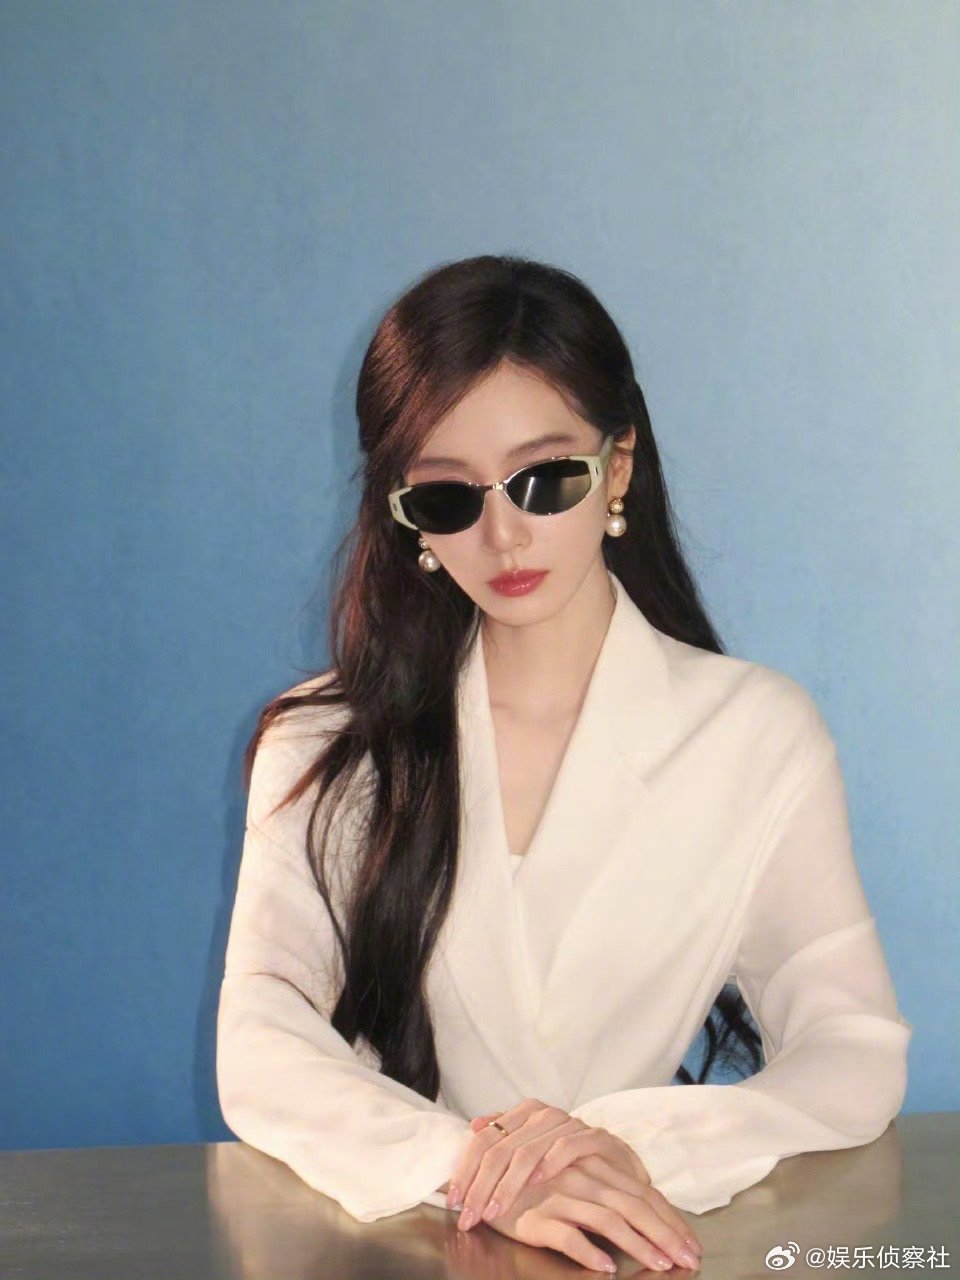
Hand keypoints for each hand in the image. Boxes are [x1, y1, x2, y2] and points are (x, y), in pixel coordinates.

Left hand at [449, 1099, 654, 1228]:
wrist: (617, 1163)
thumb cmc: (569, 1160)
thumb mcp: (532, 1146)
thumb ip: (504, 1135)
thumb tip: (473, 1126)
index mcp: (523, 1114)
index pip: (484, 1139)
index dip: (466, 1170)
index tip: (454, 1201)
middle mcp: (542, 1114)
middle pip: (500, 1150)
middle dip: (480, 1186)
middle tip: (469, 1216)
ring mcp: (568, 1123)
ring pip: (527, 1152)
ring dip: (507, 1186)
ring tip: (494, 1211)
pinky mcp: (593, 1136)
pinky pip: (566, 1147)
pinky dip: (549, 1164)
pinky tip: (536, 1184)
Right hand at [481, 1158, 702, 1272]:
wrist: (482, 1173)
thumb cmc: (531, 1181)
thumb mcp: (572, 1182)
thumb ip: (603, 1193)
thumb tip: (643, 1218)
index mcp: (594, 1169)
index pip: (641, 1194)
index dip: (669, 1219)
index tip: (692, 1245)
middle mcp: (582, 1179)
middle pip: (633, 1206)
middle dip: (665, 1235)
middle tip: (689, 1260)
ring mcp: (559, 1197)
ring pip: (607, 1220)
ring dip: (638, 1244)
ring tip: (660, 1265)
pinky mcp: (535, 1218)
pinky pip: (567, 1235)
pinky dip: (589, 1252)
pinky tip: (607, 1267)